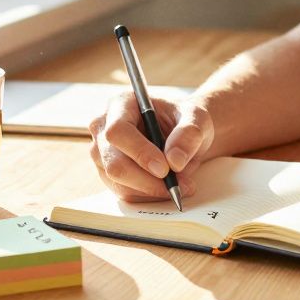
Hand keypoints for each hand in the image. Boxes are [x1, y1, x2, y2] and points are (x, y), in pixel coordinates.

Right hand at [88, 92, 213, 202]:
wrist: (182, 133)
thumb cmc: (185, 119)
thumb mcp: (196, 118)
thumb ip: (189, 134)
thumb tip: (174, 161)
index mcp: (121, 104)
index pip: (118, 131)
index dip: (139, 152)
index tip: (165, 168)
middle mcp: (104, 127)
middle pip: (113, 163)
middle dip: (146, 180)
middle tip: (176, 185)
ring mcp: (102, 153)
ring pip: (118, 182)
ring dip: (151, 190)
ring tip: (181, 185)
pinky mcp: (108, 173)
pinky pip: (124, 192)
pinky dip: (148, 195)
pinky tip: (168, 188)